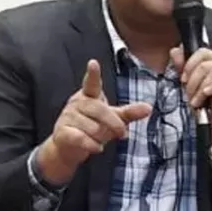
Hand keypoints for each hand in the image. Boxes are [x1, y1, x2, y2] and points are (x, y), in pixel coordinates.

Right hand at [39, 60, 151, 184]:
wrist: (68, 147)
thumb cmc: (93, 128)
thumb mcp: (113, 118)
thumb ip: (129, 113)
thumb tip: (149, 108)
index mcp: (89, 95)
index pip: (92, 83)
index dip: (93, 74)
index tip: (93, 62)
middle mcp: (77, 103)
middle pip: (101, 111)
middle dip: (114, 125)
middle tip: (122, 134)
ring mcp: (67, 116)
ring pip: (93, 128)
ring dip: (101, 138)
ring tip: (99, 139)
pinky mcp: (62, 131)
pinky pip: (82, 139)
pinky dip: (92, 145)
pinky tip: (96, 147)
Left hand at [170, 47, 211, 160]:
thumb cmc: (208, 111)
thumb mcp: (191, 88)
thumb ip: (184, 69)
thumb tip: (175, 51)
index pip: (203, 52)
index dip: (190, 64)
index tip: (183, 79)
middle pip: (207, 62)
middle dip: (193, 80)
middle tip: (189, 96)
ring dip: (201, 88)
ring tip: (197, 102)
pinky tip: (207, 95)